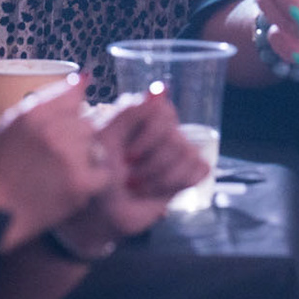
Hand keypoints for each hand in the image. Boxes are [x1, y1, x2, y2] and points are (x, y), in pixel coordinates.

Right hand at [0, 74, 112, 248]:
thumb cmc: (2, 166)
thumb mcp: (15, 124)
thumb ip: (49, 98)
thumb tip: (85, 77)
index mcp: (34, 113)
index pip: (73, 94)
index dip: (71, 113)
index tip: (64, 127)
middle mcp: (52, 130)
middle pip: (88, 123)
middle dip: (77, 139)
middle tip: (58, 159)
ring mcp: (68, 157)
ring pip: (97, 146)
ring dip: (86, 158)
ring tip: (63, 173)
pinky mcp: (80, 183)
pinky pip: (104, 172)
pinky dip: (94, 180)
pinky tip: (74, 185)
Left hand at [60, 86, 208, 245]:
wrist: (101, 210)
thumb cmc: (98, 174)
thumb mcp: (105, 142)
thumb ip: (130, 114)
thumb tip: (159, 88)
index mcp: (142, 117)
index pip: (164, 111)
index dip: (151, 135)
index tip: (128, 156)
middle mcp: (163, 130)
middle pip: (176, 138)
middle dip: (151, 164)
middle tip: (128, 176)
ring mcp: (177, 151)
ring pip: (189, 154)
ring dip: (159, 177)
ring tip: (136, 186)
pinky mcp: (188, 172)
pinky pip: (200, 168)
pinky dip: (177, 182)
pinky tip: (157, 190)